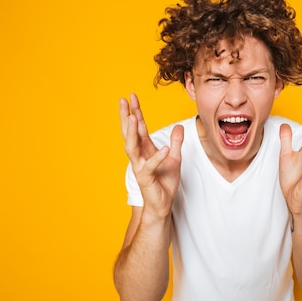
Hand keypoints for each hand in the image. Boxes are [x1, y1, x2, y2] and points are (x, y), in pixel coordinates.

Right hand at [120, 93, 183, 218]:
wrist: (163, 204)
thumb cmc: (165, 182)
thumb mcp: (175, 158)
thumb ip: (176, 142)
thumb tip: (178, 126)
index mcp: (145, 149)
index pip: (139, 127)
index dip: (136, 111)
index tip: (132, 96)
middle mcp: (139, 156)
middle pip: (130, 133)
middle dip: (126, 116)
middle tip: (123, 100)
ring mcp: (140, 167)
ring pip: (132, 147)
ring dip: (132, 133)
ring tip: (134, 118)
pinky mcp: (146, 178)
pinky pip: (150, 166)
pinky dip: (157, 158)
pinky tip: (164, 149)